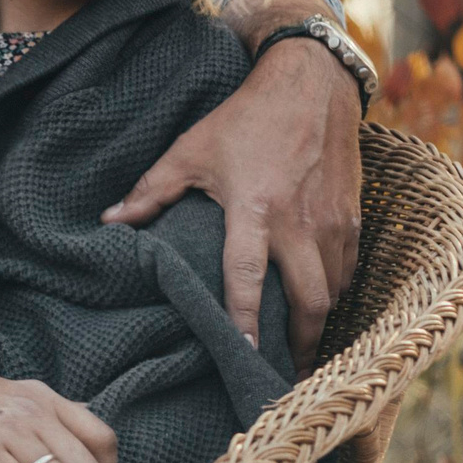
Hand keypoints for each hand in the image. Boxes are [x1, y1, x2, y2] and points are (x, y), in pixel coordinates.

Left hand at [103, 27, 360, 370]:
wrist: (311, 84)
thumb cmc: (245, 117)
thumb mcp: (192, 149)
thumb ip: (151, 190)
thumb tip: (110, 221)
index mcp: (255, 209)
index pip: (247, 276)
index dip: (245, 319)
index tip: (243, 353)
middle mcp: (299, 223)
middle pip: (308, 300)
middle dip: (299, 344)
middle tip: (285, 378)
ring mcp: (333, 222)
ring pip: (334, 290)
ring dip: (319, 325)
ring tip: (301, 353)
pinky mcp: (353, 216)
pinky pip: (349, 270)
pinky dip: (336, 293)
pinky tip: (319, 309)